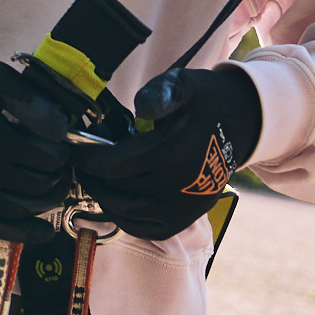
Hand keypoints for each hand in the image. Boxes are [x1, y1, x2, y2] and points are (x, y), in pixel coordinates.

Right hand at [0, 34, 74, 242]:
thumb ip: (33, 105)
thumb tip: (63, 132)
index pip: (50, 158)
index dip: (64, 150)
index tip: (63, 142)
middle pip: (41, 185)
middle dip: (58, 173)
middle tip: (60, 160)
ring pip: (25, 208)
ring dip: (47, 198)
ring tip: (54, 183)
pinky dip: (22, 232)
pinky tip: (44, 231)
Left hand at [72, 63, 262, 241]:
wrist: (240, 125)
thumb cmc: (203, 102)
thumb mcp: (184, 85)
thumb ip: (161, 93)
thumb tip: (142, 108)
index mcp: (174, 152)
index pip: (112, 165)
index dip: (86, 159)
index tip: (74, 149)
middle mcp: (180, 185)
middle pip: (115, 190)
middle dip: (90, 177)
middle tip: (79, 164)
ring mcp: (185, 207)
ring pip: (126, 213)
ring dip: (102, 198)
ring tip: (93, 180)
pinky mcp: (187, 219)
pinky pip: (146, 229)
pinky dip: (123, 218)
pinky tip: (114, 199)